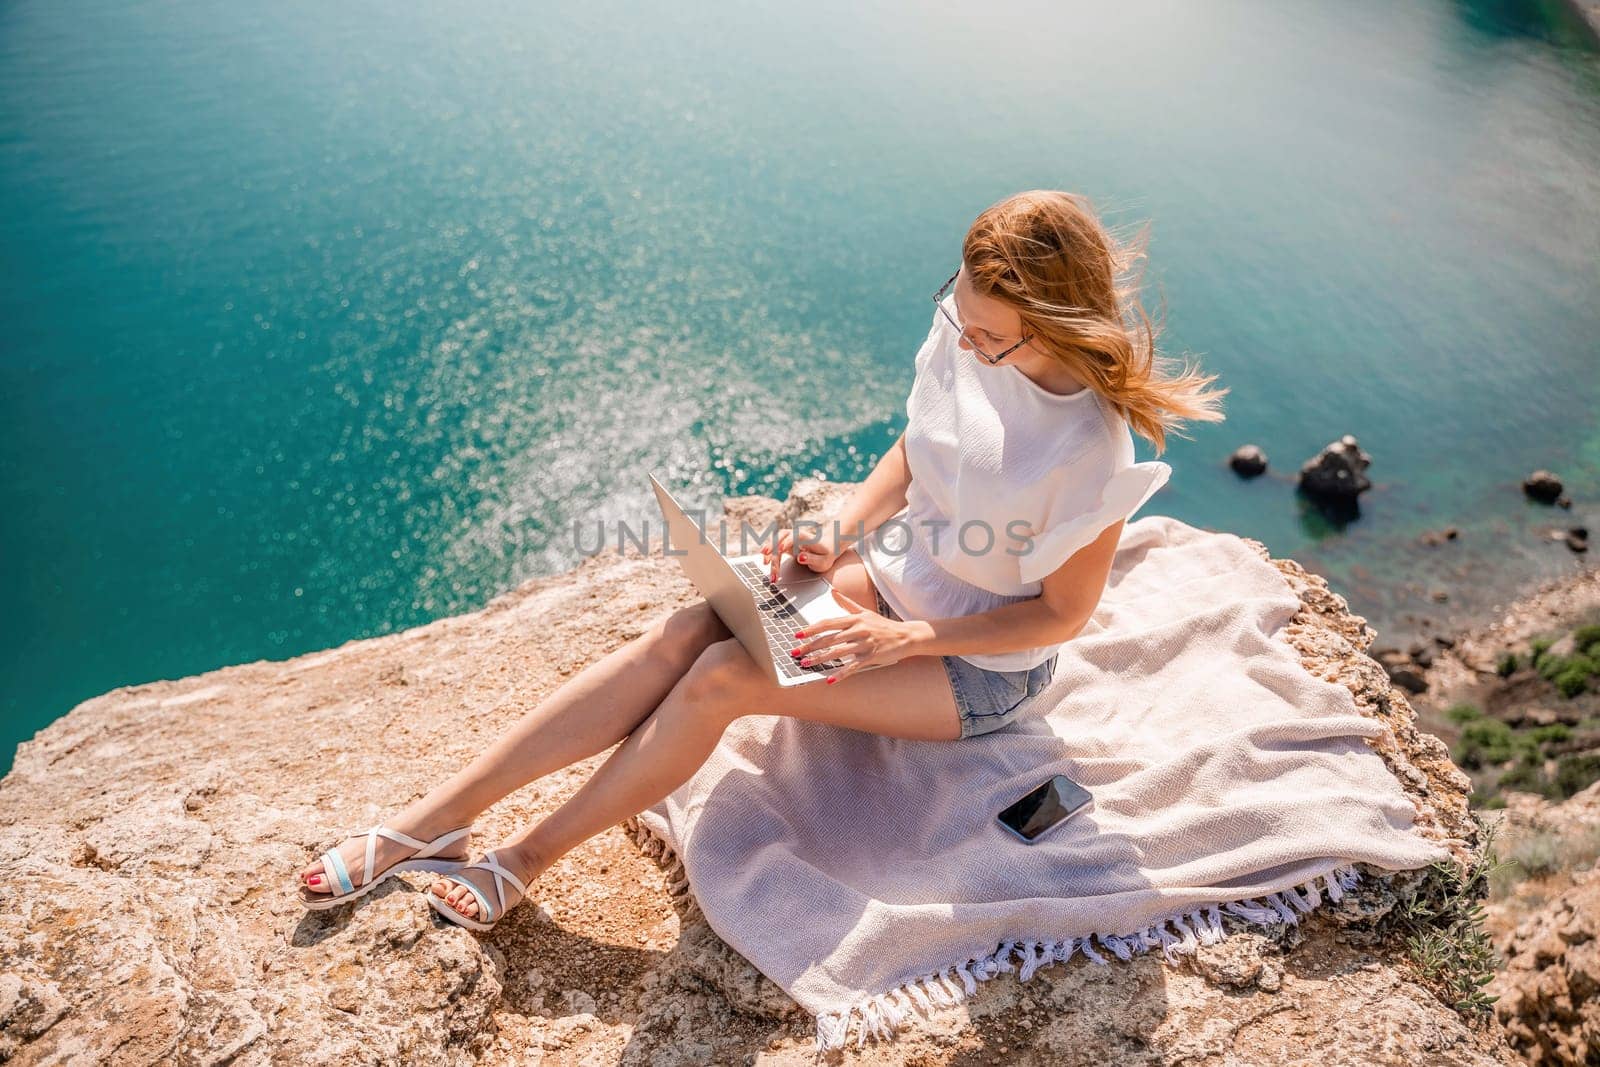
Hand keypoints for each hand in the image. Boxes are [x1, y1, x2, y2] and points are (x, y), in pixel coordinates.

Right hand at [761, 523, 841, 581]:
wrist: (827, 549)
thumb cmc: (825, 556)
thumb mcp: (823, 561)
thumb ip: (812, 559)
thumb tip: (800, 557)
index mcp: (807, 538)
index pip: (795, 536)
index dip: (787, 541)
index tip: (781, 550)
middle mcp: (796, 536)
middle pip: (782, 535)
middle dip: (773, 545)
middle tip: (767, 558)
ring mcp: (790, 539)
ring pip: (776, 540)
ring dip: (769, 551)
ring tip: (765, 563)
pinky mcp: (785, 545)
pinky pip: (775, 547)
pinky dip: (769, 554)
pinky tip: (765, 562)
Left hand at [788, 588, 916, 683]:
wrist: (906, 635)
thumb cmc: (883, 625)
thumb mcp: (865, 612)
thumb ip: (847, 603)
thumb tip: (833, 592)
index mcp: (854, 619)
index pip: (828, 623)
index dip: (811, 629)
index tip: (798, 635)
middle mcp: (858, 630)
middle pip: (829, 639)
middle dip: (810, 646)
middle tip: (795, 653)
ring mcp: (865, 643)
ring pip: (838, 652)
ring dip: (820, 660)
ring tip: (806, 665)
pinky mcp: (872, 656)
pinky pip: (853, 666)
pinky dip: (841, 673)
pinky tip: (830, 679)